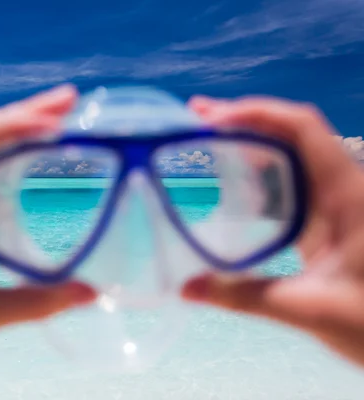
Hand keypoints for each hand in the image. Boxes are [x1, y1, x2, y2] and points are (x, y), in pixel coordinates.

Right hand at [182, 95, 363, 366]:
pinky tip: (234, 181)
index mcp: (348, 194)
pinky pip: (293, 182)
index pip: (302, 130)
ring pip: (294, 155)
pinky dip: (261, 172)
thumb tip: (185, 288)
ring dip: (252, 142)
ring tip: (207, 137)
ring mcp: (339, 202)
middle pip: (293, 133)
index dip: (256, 113)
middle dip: (245, 119)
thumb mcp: (309, 310)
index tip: (210, 118)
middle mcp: (345, 187)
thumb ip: (244, 298)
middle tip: (196, 118)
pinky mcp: (331, 220)